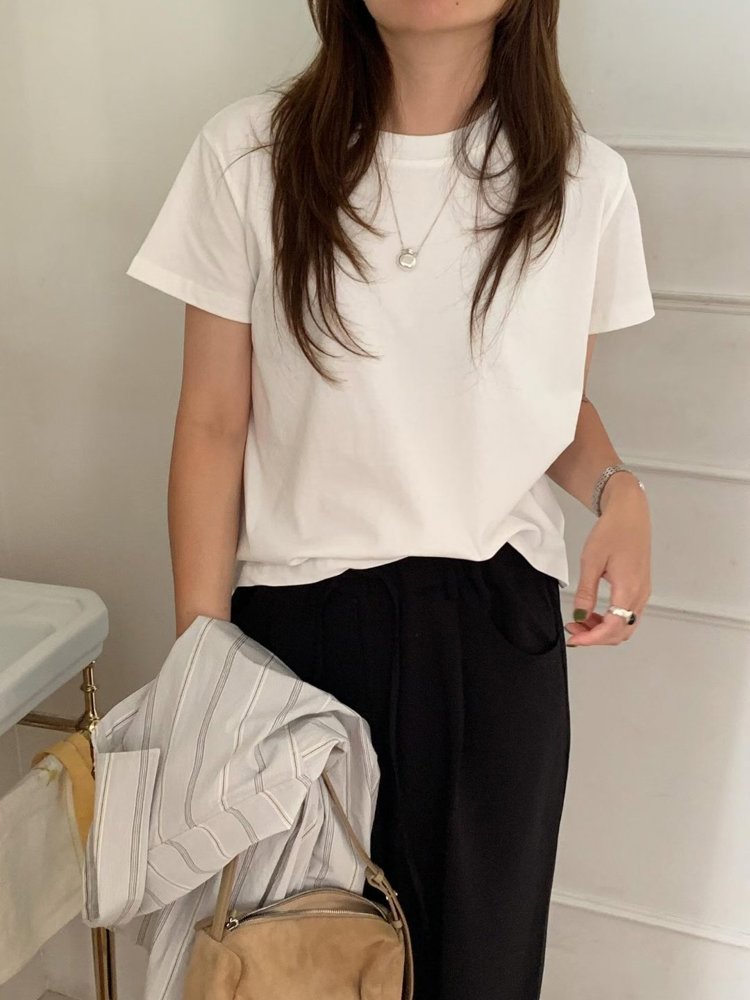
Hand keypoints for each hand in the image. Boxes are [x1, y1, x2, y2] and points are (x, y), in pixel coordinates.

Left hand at [565, 474, 651, 646]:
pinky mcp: (641, 588)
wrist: (630, 513)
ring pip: (625, 625)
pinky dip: (611, 620)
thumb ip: (586, 593)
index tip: (574, 639)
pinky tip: (594, 613)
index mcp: (629, 588)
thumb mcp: (591, 561)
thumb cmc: (612, 531)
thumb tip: (579, 617)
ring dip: (603, 630)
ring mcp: (643, 592)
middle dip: (596, 637)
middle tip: (573, 631)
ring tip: (580, 622)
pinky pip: (628, 615)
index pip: (613, 627)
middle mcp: (640, 594)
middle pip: (621, 632)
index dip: (592, 638)